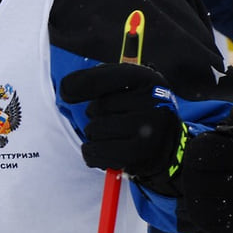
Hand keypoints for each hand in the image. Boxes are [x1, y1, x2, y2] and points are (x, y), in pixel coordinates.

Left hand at [58, 62, 187, 183]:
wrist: (167, 143)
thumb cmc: (135, 109)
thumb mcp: (124, 86)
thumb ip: (95, 80)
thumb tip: (65, 89)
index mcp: (147, 80)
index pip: (106, 77)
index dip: (81, 84)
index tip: (65, 93)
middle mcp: (153, 102)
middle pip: (97, 107)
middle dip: (94, 116)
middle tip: (110, 119)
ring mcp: (150, 129)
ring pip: (96, 131)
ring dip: (93, 136)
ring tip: (108, 135)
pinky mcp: (141, 155)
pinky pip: (99, 153)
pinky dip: (91, 154)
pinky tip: (100, 150)